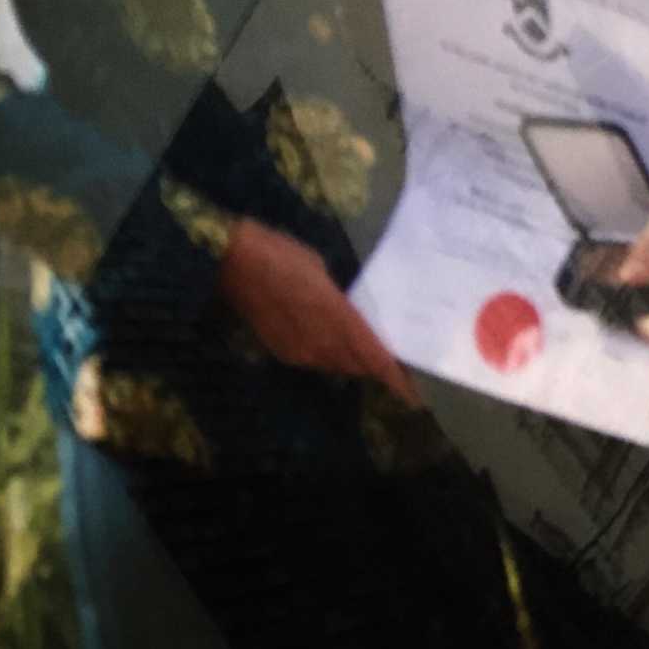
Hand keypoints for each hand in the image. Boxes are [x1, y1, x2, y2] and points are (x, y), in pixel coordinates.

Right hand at [218, 219, 419, 403]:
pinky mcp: (282, 351)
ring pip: (337, 365)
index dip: (394, 378)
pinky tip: (337, 346)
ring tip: (371, 356)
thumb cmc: (284, 255)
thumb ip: (340, 301)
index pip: (373, 357)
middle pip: (358, 365)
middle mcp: (320, 342)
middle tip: (397, 366)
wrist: (234, 263)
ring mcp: (299, 350)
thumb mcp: (323, 273)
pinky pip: (316, 360)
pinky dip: (331, 356)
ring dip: (354, 363)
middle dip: (377, 369)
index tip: (415, 393)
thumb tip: (348, 314)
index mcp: (337, 318)